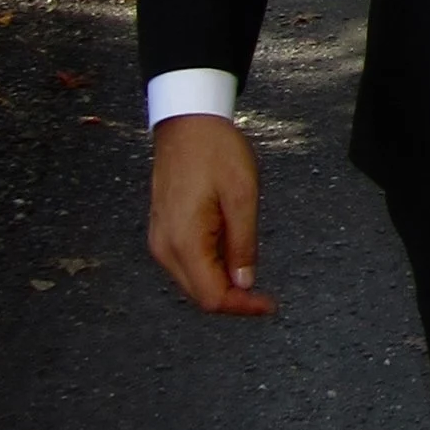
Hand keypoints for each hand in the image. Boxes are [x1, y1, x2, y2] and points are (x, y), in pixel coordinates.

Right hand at [148, 114, 274, 315]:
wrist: (187, 122)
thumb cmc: (215, 151)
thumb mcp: (242, 196)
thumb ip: (243, 244)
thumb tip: (245, 284)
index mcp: (184, 241)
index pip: (211, 296)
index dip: (242, 307)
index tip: (269, 305)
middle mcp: (164, 247)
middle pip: (200, 294)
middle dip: (234, 299)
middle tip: (266, 295)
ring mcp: (160, 239)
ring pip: (192, 281)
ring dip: (222, 284)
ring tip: (250, 269)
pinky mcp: (163, 231)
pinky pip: (187, 263)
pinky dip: (210, 268)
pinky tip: (231, 254)